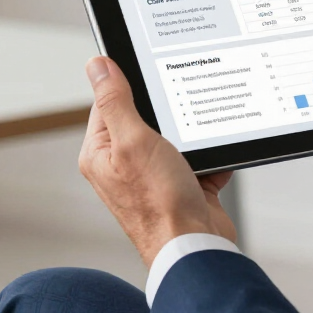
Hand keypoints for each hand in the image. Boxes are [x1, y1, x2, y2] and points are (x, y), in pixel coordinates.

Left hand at [79, 57, 236, 267]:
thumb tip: (98, 66)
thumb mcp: (134, 141)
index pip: (109, 102)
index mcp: (101, 152)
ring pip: (177, 137)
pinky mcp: (182, 186)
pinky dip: (211, 157)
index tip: (151, 73)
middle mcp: (123, 164)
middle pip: (146, 117)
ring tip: (198, 140)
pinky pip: (199, 158)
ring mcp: (153, 176)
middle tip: (180, 109)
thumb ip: (116, 101)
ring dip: (193, 135)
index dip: (130, 85)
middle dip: (170, 111)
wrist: (195, 247)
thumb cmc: (159, 203)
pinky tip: (214, 160)